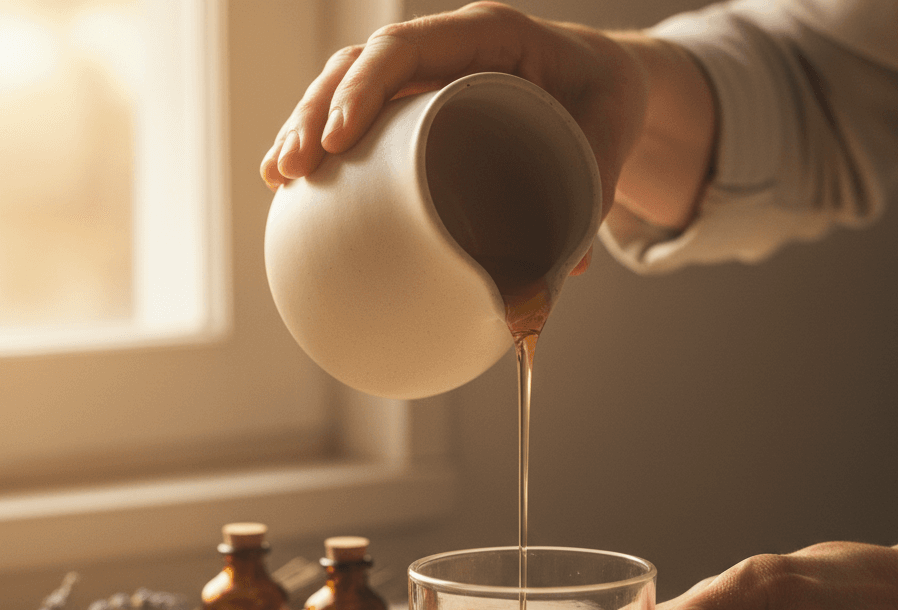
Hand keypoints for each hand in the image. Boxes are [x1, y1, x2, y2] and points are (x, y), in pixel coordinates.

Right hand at [260, 2, 716, 244]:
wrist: (605, 80)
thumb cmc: (605, 103)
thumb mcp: (607, 138)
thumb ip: (592, 193)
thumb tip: (563, 272)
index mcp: (490, 36)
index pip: (407, 49)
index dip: (364, 88)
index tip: (338, 139)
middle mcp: (449, 47)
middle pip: (362, 64)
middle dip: (317, 113)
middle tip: (293, 170)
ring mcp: (429, 73)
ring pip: (348, 83)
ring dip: (307, 126)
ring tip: (277, 177)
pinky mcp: (418, 102)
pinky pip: (362, 110)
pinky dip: (329, 142)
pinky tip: (298, 179)